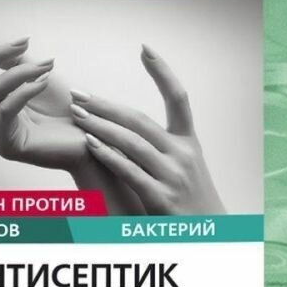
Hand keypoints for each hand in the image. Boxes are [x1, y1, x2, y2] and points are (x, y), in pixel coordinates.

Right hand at [0, 22, 87, 171]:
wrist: (91, 139)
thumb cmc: (67, 110)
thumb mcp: (38, 76)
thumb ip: (13, 61)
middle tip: (25, 44)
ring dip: (19, 71)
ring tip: (46, 66)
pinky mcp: (8, 147)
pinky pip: (6, 110)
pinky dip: (25, 90)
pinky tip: (44, 82)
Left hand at [70, 46, 225, 215]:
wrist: (210, 238)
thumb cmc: (189, 204)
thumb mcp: (184, 170)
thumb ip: (161, 150)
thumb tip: (130, 129)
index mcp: (189, 143)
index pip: (179, 98)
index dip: (163, 72)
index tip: (145, 48)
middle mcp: (183, 154)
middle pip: (140, 120)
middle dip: (105, 105)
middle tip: (78, 93)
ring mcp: (173, 176)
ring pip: (132, 143)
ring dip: (100, 126)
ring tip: (76, 115)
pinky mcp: (161, 198)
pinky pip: (130, 171)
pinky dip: (108, 156)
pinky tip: (89, 144)